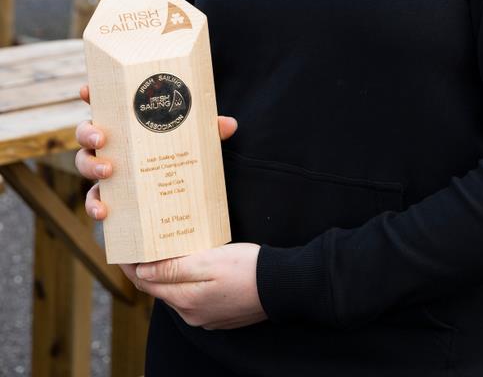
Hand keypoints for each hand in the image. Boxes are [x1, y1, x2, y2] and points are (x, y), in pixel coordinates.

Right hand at [74, 84, 238, 220]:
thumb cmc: (182, 152)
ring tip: (108, 171)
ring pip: (85, 163)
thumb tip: (229, 125)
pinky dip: (94, 206)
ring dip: (91, 166)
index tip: (87, 89)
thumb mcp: (196, 139)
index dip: (92, 94)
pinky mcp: (111, 197)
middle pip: (87, 133)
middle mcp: (112, 143)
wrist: (181, 196)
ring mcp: (108, 169)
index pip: (105, 103)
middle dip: (89, 133)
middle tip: (103, 138)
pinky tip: (104, 212)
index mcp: (128, 122)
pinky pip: (94, 201)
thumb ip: (208, 130)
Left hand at [120, 243, 266, 328]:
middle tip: (139, 245)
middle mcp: (191, 313)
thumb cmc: (246, 269)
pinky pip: (192, 296)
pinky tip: (189, 266)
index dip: (131, 266)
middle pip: (159, 289)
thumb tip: (142, 272)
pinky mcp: (217, 313)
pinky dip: (184, 281)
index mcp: (185, 300)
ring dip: (166, 275)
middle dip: (147, 269)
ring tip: (162, 251)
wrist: (281, 286)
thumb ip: (174, 269)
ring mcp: (204, 316)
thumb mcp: (208, 262)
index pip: (146, 283)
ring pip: (176, 292)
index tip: (122, 248)